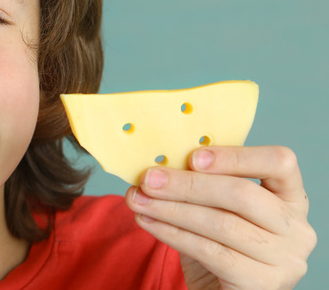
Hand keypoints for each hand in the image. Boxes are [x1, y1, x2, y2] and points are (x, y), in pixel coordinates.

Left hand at [125, 145, 315, 289]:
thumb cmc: (219, 242)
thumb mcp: (217, 208)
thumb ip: (203, 184)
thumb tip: (159, 165)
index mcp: (290, 197)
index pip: (280, 162)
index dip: (235, 157)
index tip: (192, 156)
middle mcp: (296, 228)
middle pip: (243, 194)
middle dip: (188, 184)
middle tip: (149, 179)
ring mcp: (284, 259)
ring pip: (222, 224)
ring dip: (172, 209)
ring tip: (138, 200)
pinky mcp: (262, 284)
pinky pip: (210, 252)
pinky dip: (173, 234)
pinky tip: (149, 222)